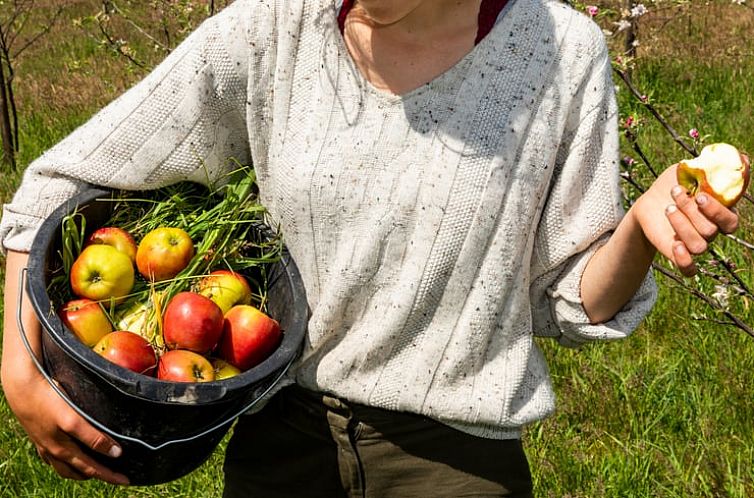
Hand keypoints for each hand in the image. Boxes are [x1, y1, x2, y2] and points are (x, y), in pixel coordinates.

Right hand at [2, 250, 128, 484]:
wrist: (14, 377)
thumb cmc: (45, 364)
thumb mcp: (63, 357)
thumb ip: (79, 344)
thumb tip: (87, 317)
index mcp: (61, 414)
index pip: (85, 435)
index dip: (103, 445)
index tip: (121, 451)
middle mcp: (54, 433)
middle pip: (81, 460)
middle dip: (106, 471)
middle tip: (129, 479)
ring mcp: (47, 441)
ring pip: (70, 467)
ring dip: (93, 475)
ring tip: (115, 480)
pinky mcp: (43, 442)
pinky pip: (59, 463)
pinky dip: (76, 470)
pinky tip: (88, 473)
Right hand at [2, 369, 129, 484]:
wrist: (22, 389)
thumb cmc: (49, 402)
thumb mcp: (73, 421)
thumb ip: (93, 438)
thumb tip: (115, 453)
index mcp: (63, 450)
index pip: (92, 469)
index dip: (110, 476)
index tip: (126, 481)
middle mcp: (53, 451)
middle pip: (79, 471)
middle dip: (98, 475)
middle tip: (114, 475)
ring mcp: (45, 445)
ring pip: (65, 467)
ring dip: (81, 471)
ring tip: (94, 470)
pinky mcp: (40, 436)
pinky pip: (54, 457)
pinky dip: (66, 462)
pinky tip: (70, 457)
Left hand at [630, 164, 739, 275]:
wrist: (649, 201)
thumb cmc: (674, 184)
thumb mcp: (690, 170)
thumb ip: (713, 165)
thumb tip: (742, 157)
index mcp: (720, 214)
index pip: (731, 221)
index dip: (717, 211)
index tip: (700, 195)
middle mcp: (710, 231)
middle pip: (711, 231)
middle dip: (692, 210)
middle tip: (676, 193)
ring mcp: (695, 243)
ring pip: (699, 245)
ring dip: (682, 225)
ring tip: (667, 208)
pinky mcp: (678, 253)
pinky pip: (689, 269)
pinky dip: (685, 260)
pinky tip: (675, 244)